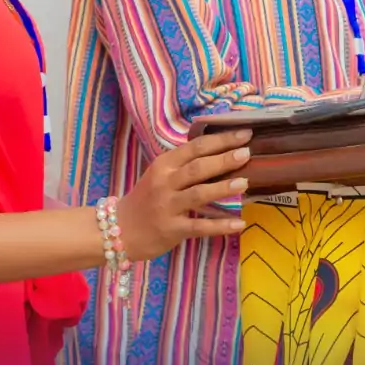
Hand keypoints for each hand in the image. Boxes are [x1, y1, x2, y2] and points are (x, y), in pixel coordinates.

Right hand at [116, 129, 252, 260]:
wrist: (119, 229)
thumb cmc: (146, 199)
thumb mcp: (160, 175)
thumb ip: (184, 165)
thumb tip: (222, 153)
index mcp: (164, 164)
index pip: (195, 147)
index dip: (220, 140)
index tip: (244, 134)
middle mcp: (165, 183)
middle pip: (198, 168)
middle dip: (224, 159)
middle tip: (246, 153)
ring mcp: (168, 206)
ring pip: (199, 194)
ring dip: (223, 188)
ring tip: (245, 182)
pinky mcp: (172, 229)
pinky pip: (200, 226)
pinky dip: (220, 226)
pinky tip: (240, 223)